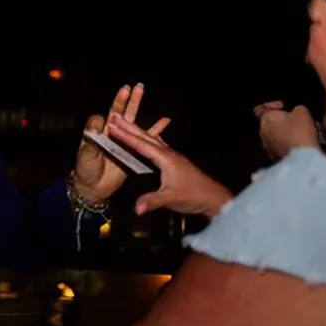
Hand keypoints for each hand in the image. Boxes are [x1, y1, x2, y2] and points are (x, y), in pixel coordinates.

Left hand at [72, 84, 170, 202]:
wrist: (93, 188)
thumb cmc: (85, 170)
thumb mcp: (85, 155)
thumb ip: (90, 142)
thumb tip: (96, 124)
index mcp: (100, 133)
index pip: (109, 115)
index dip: (116, 105)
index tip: (122, 95)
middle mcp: (112, 134)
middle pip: (123, 113)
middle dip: (129, 100)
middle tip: (136, 86)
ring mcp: (123, 142)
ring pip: (134, 122)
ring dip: (138, 107)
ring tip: (145, 93)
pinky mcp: (132, 153)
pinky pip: (145, 140)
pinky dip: (155, 130)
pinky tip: (165, 121)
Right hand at [108, 114, 232, 217]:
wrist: (214, 198)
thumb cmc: (194, 196)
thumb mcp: (170, 199)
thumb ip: (152, 201)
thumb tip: (136, 208)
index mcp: (166, 159)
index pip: (141, 144)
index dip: (125, 136)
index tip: (112, 127)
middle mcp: (169, 154)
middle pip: (145, 137)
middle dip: (129, 127)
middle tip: (114, 117)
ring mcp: (173, 156)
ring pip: (151, 139)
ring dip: (137, 131)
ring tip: (125, 123)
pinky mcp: (175, 161)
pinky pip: (157, 145)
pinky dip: (147, 139)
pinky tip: (147, 138)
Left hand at [253, 101, 319, 160]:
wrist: (301, 160)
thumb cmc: (300, 131)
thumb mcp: (302, 112)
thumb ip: (296, 109)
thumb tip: (295, 112)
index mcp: (266, 119)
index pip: (260, 109)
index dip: (271, 105)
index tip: (282, 106)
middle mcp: (262, 132)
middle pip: (268, 123)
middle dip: (280, 122)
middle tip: (295, 122)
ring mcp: (266, 147)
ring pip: (273, 136)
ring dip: (283, 134)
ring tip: (299, 135)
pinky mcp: (273, 158)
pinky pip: (278, 147)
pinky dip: (286, 145)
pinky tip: (297, 146)